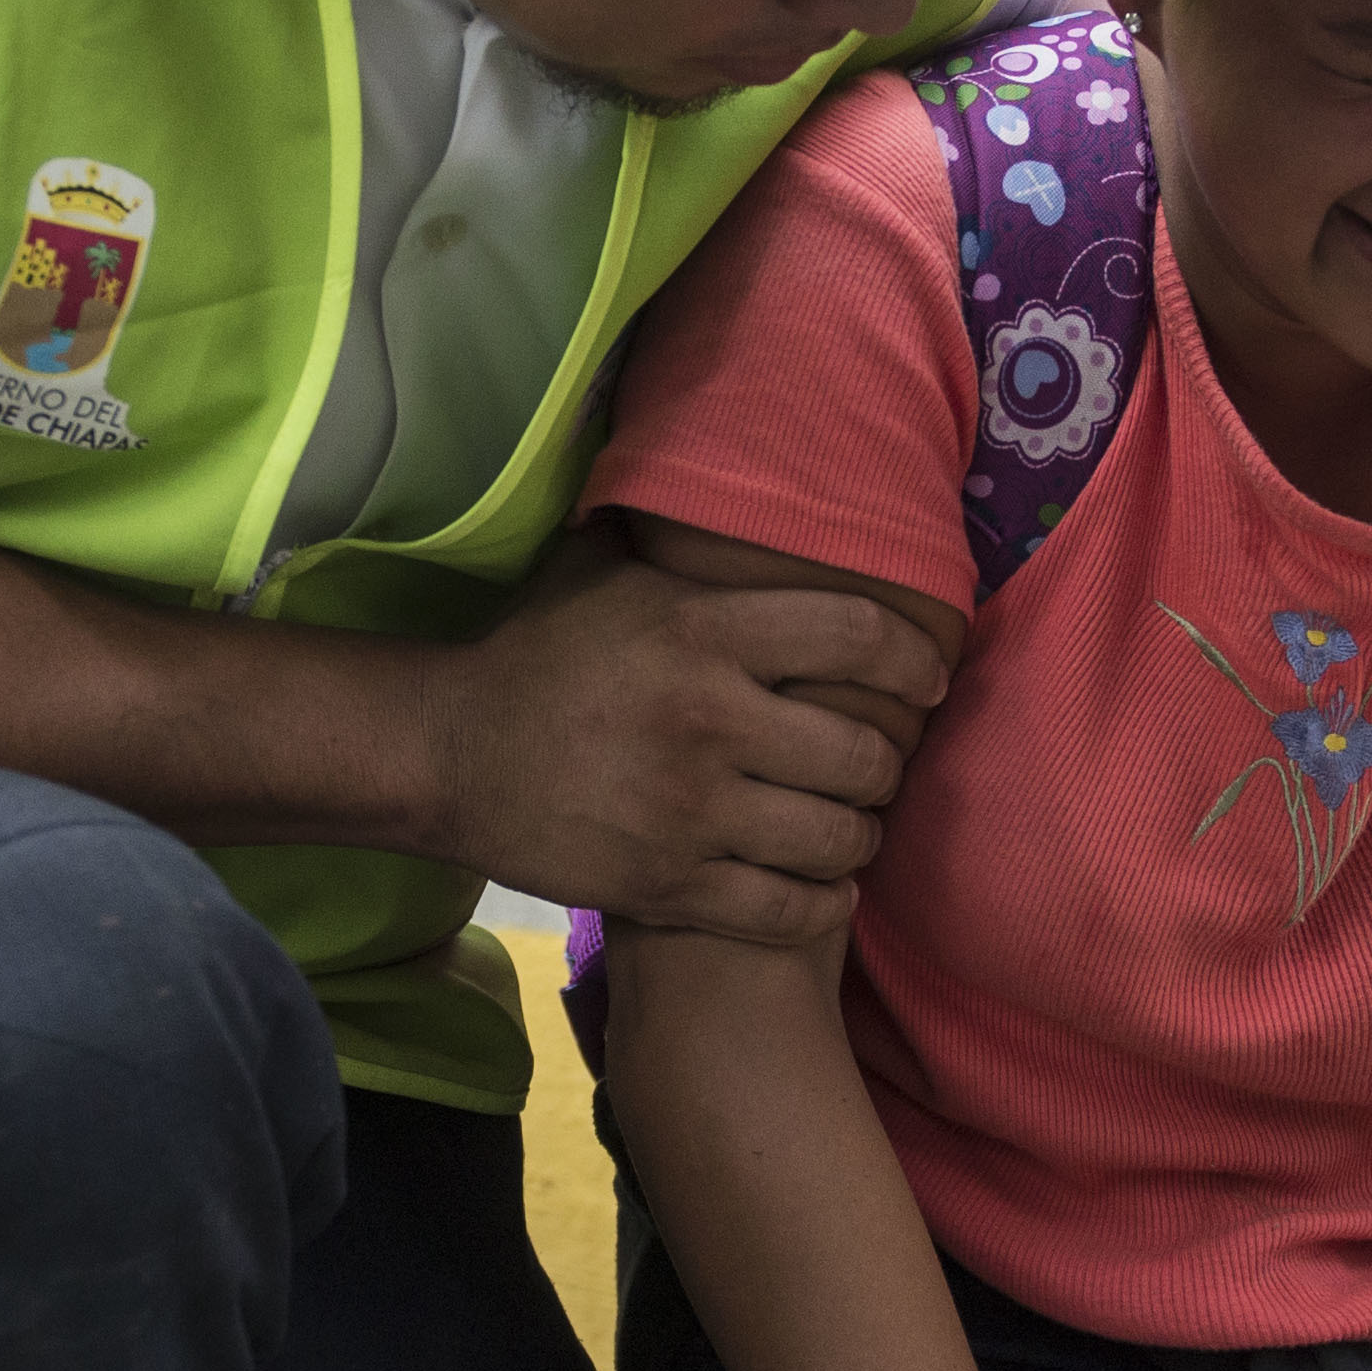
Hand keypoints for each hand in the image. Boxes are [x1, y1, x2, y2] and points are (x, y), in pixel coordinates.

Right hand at [441, 532, 949, 945]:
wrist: (445, 754)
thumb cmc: (532, 655)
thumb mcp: (600, 571)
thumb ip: (671, 531)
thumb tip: (714, 461)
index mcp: (702, 630)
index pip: (857, 638)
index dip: (913, 661)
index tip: (927, 677)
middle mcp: (709, 720)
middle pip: (864, 753)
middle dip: (888, 763)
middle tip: (878, 763)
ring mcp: (691, 813)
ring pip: (838, 839)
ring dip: (860, 837)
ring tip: (853, 826)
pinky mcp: (668, 886)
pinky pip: (786, 909)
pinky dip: (822, 903)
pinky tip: (824, 887)